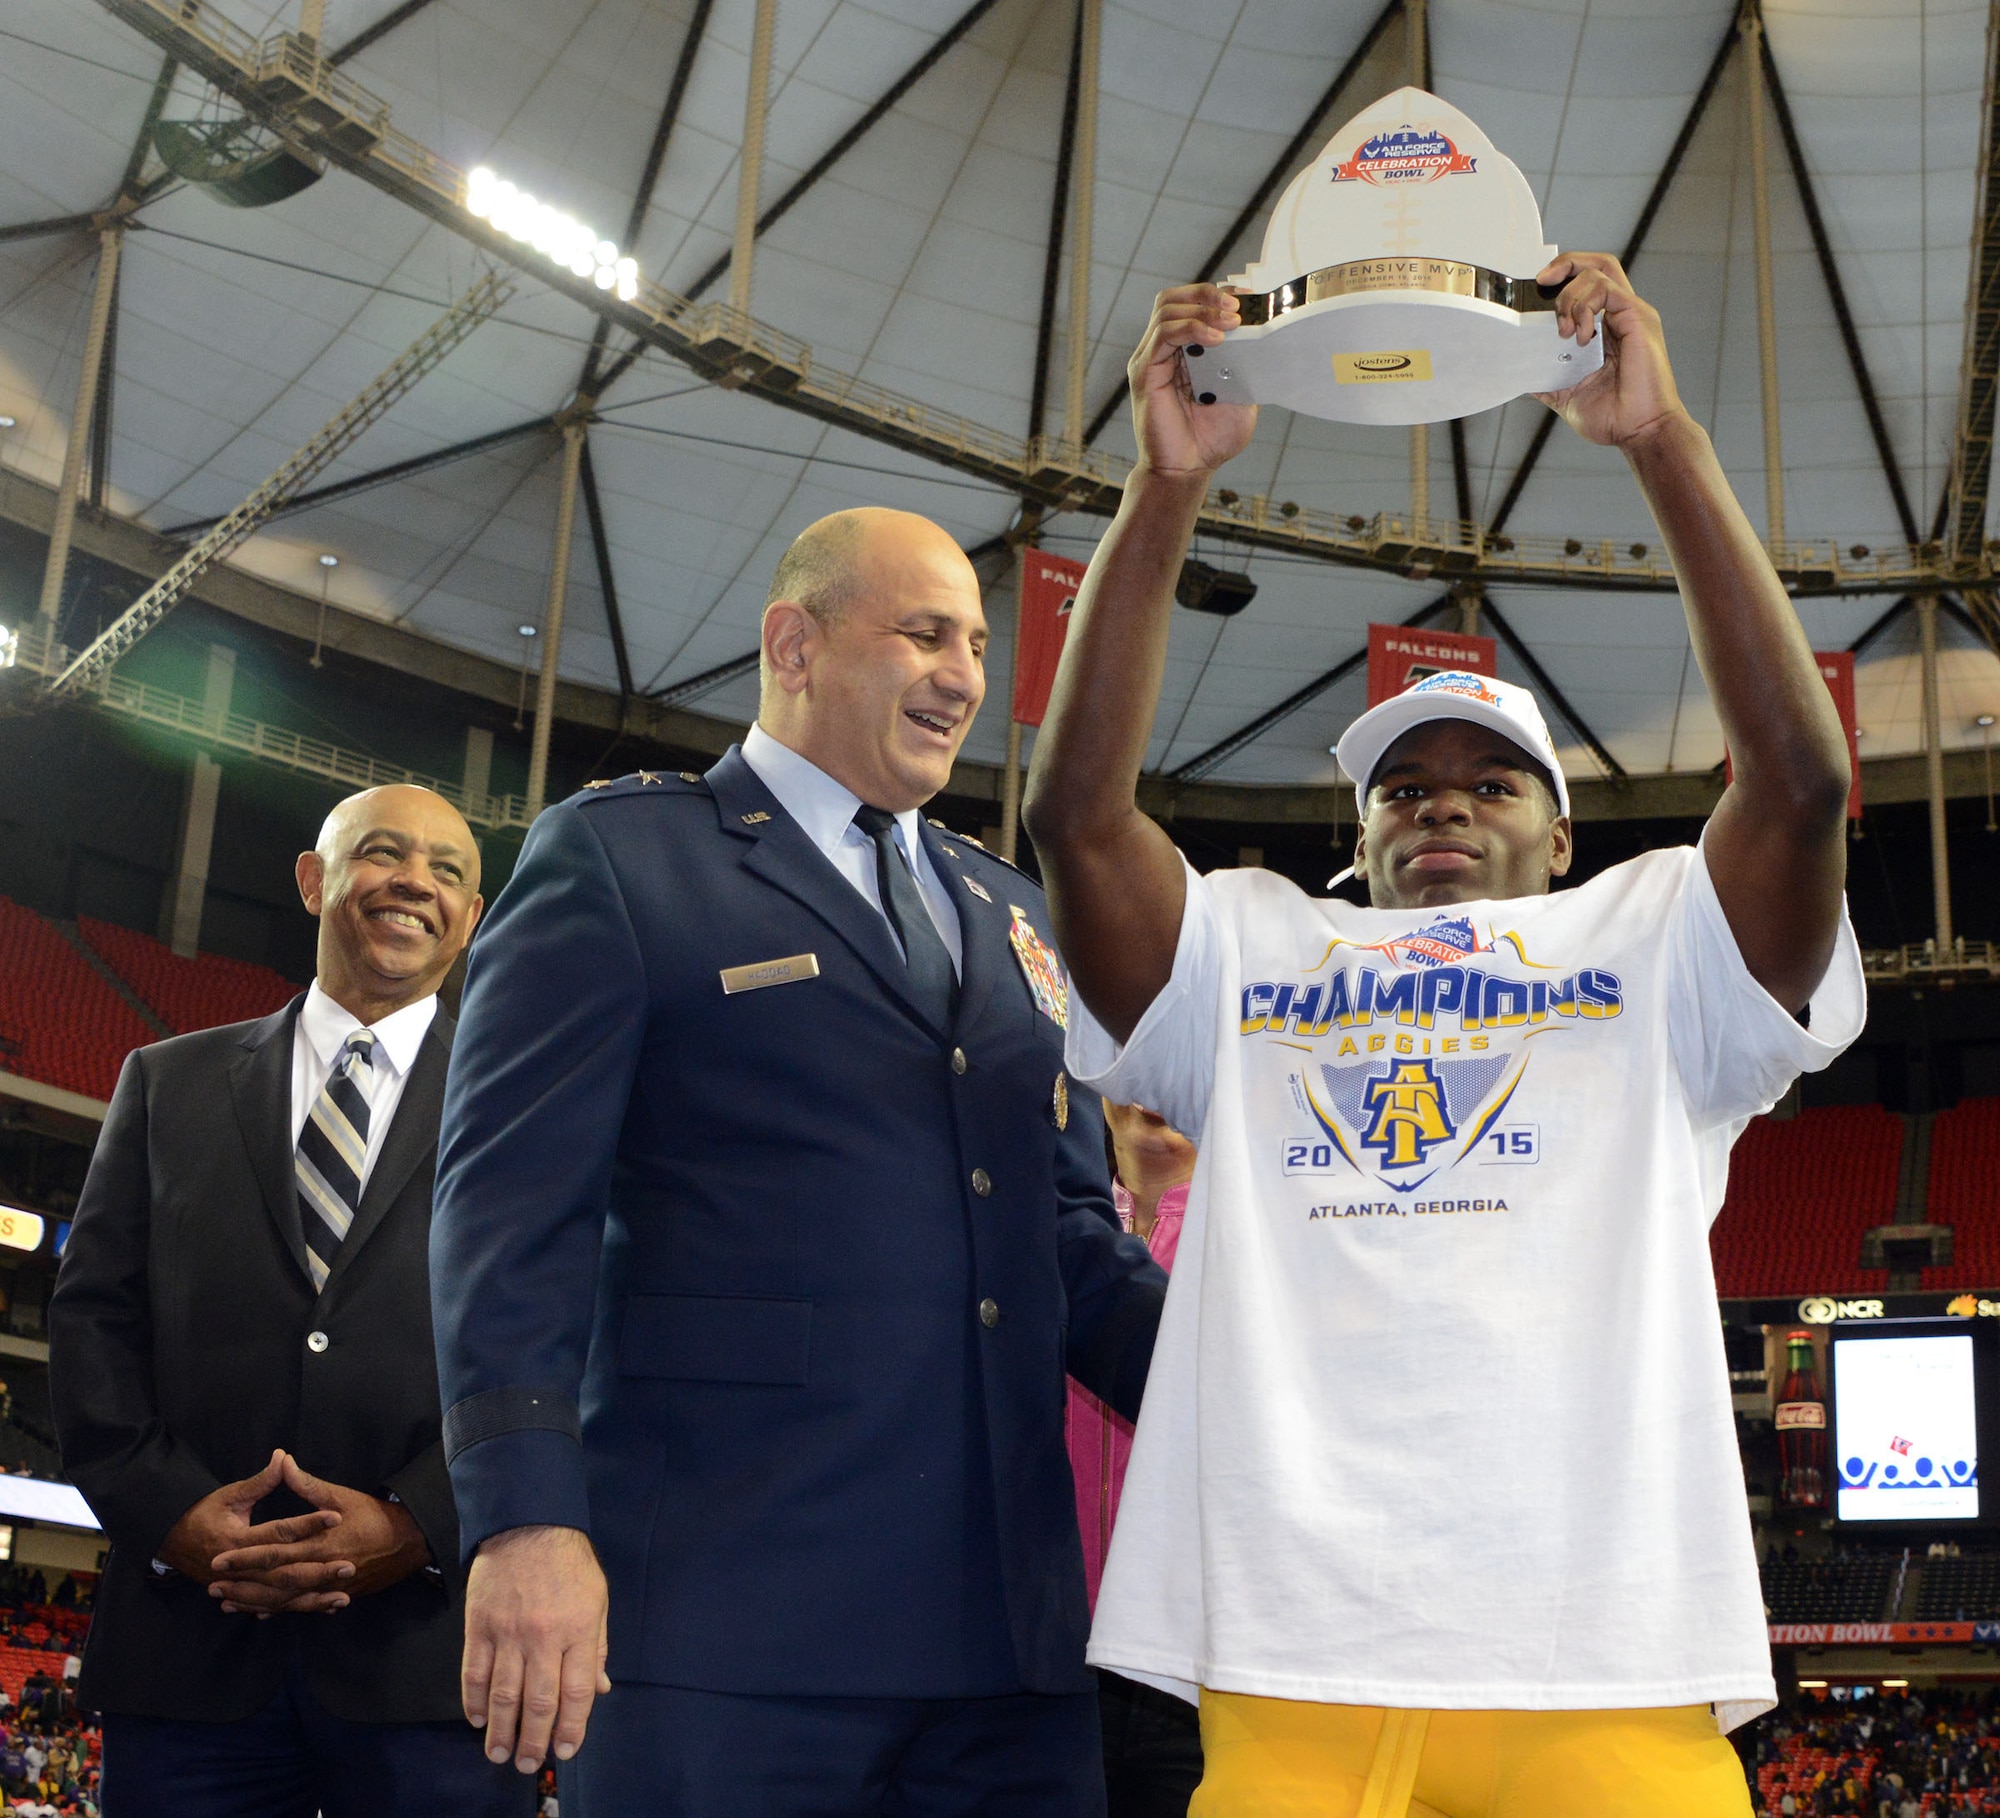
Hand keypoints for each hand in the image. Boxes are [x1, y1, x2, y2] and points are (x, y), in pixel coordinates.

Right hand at [156, 1449, 348, 1615]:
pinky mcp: (242, 1595)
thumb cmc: (203, 1513)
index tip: (336, 1516)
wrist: (171, 1541)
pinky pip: (274, 1606)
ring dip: (312, 1599)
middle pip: (283, 1573)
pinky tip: (324, 1608)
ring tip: (343, 1598)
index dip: (307, 1523)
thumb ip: (260, 1481)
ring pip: (281, 1597)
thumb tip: (283, 1455)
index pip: (278, 1532)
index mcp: (236, 1539)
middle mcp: (238, 1569)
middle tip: (349, 1566)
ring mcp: (239, 1586)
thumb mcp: (229, 1495)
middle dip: (317, 1572)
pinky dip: (298, 1608)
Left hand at [207, 1454, 430, 1612]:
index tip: (219, 1558)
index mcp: (321, 1543)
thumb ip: (308, 1484)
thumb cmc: (374, 1515)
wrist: (409, 1542)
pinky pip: (300, 1606)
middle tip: (212, 1585)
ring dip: (253, 1601)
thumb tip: (282, 1460)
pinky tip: (257, 1612)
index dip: (245, 1556)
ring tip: (225, 1602)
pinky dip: (277, 1609)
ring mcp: (327, 1587)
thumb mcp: (341, 1495)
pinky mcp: (334, 1596)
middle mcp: (321, 1569)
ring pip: (284, 1600)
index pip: (275, 1552)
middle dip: (242, 1584)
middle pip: (274, 1581)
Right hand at [462, 1525, 608, 1774]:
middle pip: (539, 1701)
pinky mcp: (479, 1626)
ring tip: (500, 1755)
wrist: (528, 1524)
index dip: (572, 1727)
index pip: (576, 1692)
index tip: (565, 1751)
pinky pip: (474, 1673)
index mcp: (578, 1630)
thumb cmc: (570, 1563)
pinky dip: (474, 1700)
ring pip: (504, 1694)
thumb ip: (597, 1647)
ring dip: (501, 1730)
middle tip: (527, 1764)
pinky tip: (478, 1719)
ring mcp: (508, 1633)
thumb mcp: (597, 1600)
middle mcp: (544, 1637)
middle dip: (534, 1739)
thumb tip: (600, 1690)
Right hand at [1127, 283, 1258, 478]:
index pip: (1193, 304)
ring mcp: (1150, 359)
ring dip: (1202, 309)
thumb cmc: (1209, 439)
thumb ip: (1245, 366)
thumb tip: (1264, 337)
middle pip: (1174, 297)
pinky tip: (1216, 339)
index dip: (1218, 295)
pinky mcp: (1144, 372)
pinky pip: (1164, 334)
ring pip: (1167, 308)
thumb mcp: (1240, 395)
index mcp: (1183, 351)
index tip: (1249, 300)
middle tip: (1238, 307)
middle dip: (1207, 294)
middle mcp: (1163, 350)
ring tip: (1230, 322)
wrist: (1187, 471)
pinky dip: (1192, 328)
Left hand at [1531, 253, 1689, 449]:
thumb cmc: (1615, 417)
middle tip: (1542, 282)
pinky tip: (1579, 335)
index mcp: (1607, 328)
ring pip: (1598, 271)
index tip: (1537, 289)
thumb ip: (1547, 380)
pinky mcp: (1638, 318)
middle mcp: (1621, 315)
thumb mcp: (1567, 396)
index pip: (1588, 284)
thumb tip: (1521, 374)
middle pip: (1597, 264)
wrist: (1640, 431)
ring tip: (1563, 330)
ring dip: (1570, 296)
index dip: (1563, 277)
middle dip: (1565, 264)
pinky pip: (1607, 289)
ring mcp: (1631, 314)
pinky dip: (1585, 305)